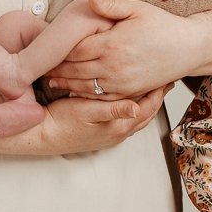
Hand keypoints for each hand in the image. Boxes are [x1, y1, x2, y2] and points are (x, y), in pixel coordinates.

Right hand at [34, 83, 171, 154]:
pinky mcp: (103, 132)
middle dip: (158, 95)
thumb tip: (136, 108)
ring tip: (155, 87)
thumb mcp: (86, 111)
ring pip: (138, 116)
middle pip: (148, 112)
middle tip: (168, 79)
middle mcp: (119, 132)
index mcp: (119, 126)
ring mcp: (112, 134)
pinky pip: (126, 118)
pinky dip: (135, 107)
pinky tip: (132, 99)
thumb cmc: (62, 121)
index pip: (148, 106)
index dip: (159, 90)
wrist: (43, 135)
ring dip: (148, 102)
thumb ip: (113, 110)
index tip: (168, 76)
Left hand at [46, 0, 191, 95]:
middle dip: (57, 70)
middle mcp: (114, 66)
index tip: (46, 50)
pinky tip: (75, 91)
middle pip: (75, 70)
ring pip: (85, 87)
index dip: (58, 51)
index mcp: (113, 43)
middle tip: (40, 69)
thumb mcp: (137, 8)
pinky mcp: (129, 92)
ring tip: (51, 82)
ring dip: (66, 85)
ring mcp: (122, 82)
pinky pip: (101, 97)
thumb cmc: (162, 24)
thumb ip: (110, 5)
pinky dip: (85, 95)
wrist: (188, 48)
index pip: (75, 49)